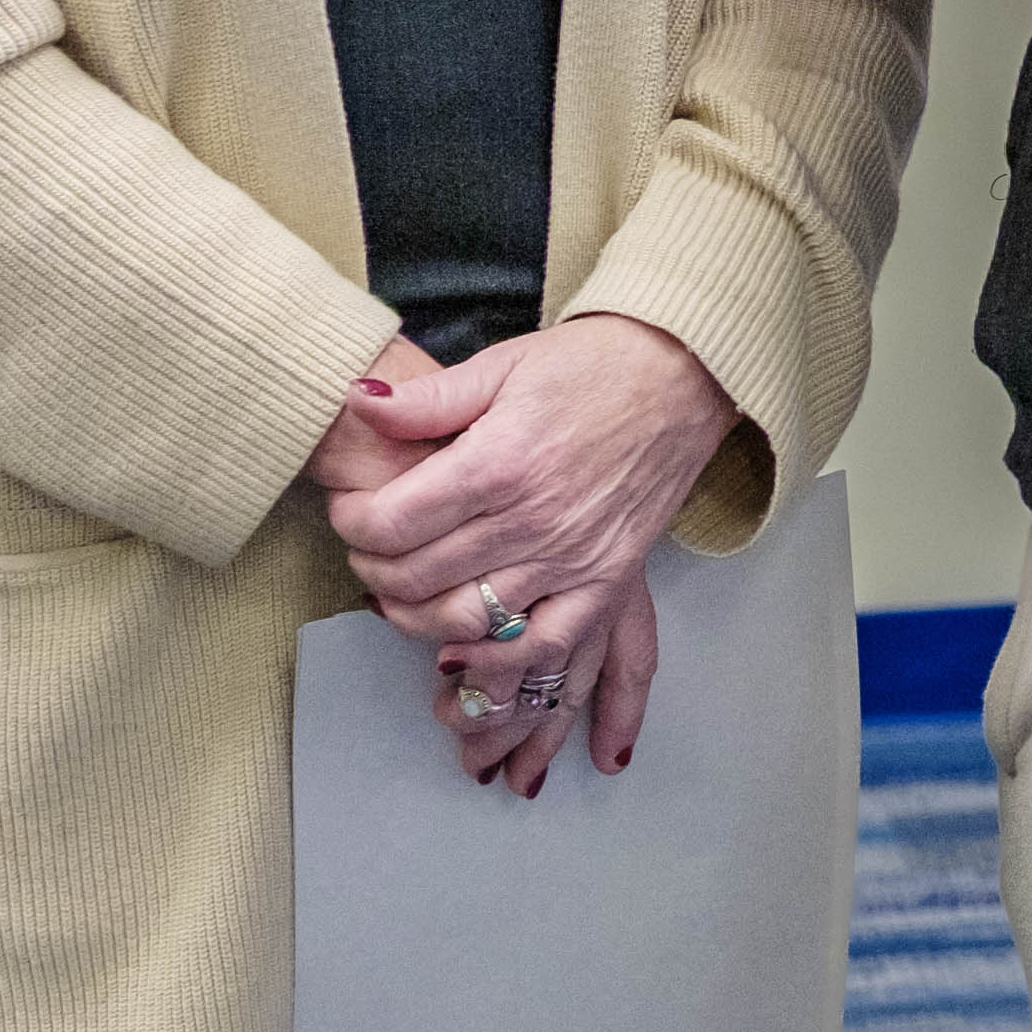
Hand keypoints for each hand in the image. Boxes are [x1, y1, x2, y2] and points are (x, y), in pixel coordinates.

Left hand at [328, 315, 738, 794]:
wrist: (681, 375)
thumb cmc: (589, 366)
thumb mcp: (501, 366)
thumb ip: (426, 400)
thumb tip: (356, 406)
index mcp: (497, 462)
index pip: (392, 521)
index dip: (353, 522)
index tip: (349, 510)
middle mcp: (531, 521)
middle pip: (417, 577)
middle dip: (372, 570)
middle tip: (367, 552)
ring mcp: (570, 560)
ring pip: (465, 624)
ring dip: (415, 622)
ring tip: (399, 599)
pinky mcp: (606, 582)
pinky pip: (543, 646)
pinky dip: (496, 665)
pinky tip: (461, 659)